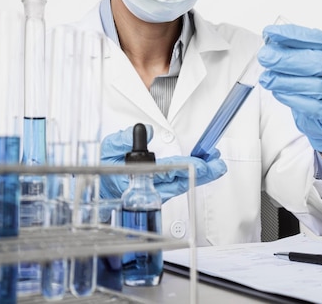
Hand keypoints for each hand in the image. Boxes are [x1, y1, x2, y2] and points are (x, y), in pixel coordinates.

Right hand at [100, 125, 226, 202]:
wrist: (102, 186)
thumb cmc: (106, 166)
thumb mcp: (109, 147)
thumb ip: (125, 138)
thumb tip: (146, 130)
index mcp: (138, 177)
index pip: (167, 172)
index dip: (187, 168)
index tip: (202, 164)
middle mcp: (150, 188)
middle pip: (182, 181)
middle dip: (203, 174)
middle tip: (218, 165)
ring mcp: (158, 192)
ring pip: (184, 184)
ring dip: (203, 175)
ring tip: (217, 165)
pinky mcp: (163, 191)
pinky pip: (181, 184)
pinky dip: (195, 176)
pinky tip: (207, 168)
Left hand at [257, 24, 321, 152]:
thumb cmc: (320, 80)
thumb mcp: (311, 59)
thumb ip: (295, 50)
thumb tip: (271, 42)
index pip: (317, 38)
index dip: (292, 35)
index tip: (271, 33)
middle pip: (318, 63)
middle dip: (288, 59)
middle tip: (265, 57)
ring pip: (315, 86)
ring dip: (286, 81)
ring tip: (267, 78)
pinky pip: (312, 106)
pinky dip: (292, 99)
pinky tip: (278, 92)